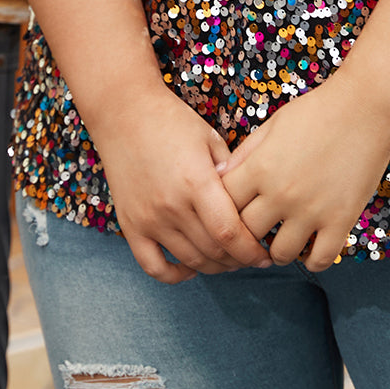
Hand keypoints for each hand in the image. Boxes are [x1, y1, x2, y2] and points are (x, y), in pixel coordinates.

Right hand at [90, 86, 272, 283]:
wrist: (124, 113)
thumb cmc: (172, 121)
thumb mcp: (211, 138)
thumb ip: (232, 172)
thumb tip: (252, 203)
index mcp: (196, 181)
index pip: (229, 233)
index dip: (251, 251)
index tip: (265, 255)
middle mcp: (171, 205)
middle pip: (213, 251)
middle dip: (239, 260)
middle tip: (252, 257)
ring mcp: (148, 219)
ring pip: (189, 261)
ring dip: (214, 267)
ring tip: (229, 260)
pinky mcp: (130, 225)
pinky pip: (153, 266)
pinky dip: (175, 274)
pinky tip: (191, 268)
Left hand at [217, 78, 389, 271]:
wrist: (365, 107)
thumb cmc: (316, 111)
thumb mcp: (272, 125)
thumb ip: (245, 154)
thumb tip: (219, 177)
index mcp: (260, 167)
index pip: (223, 205)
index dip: (222, 211)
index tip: (232, 212)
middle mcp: (281, 193)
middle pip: (246, 234)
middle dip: (245, 235)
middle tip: (254, 234)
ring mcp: (312, 210)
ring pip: (279, 254)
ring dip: (277, 250)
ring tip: (282, 239)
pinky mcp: (341, 220)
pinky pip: (319, 260)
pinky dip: (312, 260)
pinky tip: (312, 247)